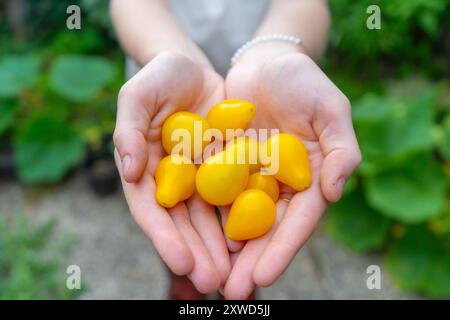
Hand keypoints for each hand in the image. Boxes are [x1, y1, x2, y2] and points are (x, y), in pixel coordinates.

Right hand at [113, 52, 229, 292]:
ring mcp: (197, 178)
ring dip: (217, 249)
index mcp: (144, 169)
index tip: (180, 262)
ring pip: (207, 219)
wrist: (193, 68)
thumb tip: (128, 171)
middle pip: (181, 223)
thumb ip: (129, 130)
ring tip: (231, 277)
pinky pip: (231, 199)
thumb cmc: (160, 77)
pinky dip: (237, 222)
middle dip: (195, 253)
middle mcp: (170, 181)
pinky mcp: (223, 169)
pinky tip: (250, 244)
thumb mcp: (138, 95)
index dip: (163, 237)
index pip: (150, 209)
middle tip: (211, 282)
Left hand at [222, 46, 360, 298]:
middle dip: (251, 262)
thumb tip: (334, 193)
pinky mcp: (227, 165)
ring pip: (240, 220)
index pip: (299, 221)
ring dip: (226, 251)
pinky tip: (195, 240)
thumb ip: (341, 150)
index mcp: (311, 178)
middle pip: (266, 230)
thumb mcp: (331, 109)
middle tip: (232, 293)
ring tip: (211, 279)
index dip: (282, 249)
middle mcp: (282, 185)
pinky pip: (217, 195)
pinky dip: (208, 217)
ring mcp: (253, 178)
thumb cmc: (304, 82)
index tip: (264, 276)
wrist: (266, 62)